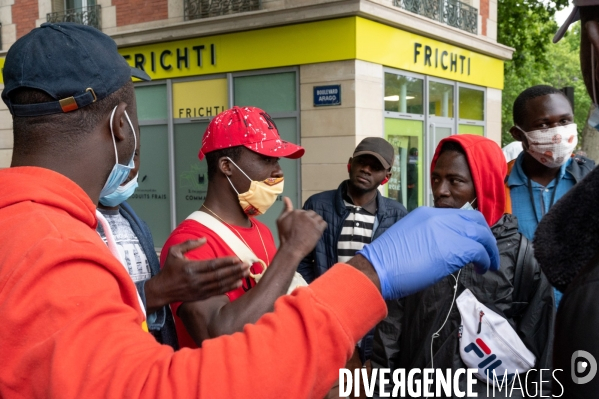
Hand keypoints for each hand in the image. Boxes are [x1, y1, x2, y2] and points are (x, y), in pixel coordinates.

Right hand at [144, 239, 249, 312]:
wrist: (162, 290)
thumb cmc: (169, 269)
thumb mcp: (174, 252)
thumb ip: (189, 244)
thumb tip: (204, 239)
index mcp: (190, 268)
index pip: (212, 265)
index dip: (225, 262)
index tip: (237, 259)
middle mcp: (196, 280)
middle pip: (219, 275)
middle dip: (235, 270)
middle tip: (247, 265)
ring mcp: (199, 290)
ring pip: (221, 284)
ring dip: (235, 278)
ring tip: (246, 272)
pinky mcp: (201, 297)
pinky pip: (218, 292)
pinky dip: (229, 288)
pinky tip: (238, 283)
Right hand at [276, 197, 326, 257]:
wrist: (291, 248)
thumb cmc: (284, 236)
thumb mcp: (281, 221)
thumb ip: (285, 209)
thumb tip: (286, 197)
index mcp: (296, 212)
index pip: (303, 212)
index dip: (302, 219)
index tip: (300, 226)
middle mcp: (305, 215)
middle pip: (312, 213)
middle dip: (310, 219)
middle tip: (306, 229)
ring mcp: (312, 221)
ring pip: (318, 217)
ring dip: (316, 223)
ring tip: (312, 230)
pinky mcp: (318, 228)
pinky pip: (324, 223)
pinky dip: (321, 227)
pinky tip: (317, 232)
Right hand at [357, 207, 498, 299]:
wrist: (378, 268)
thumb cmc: (387, 260)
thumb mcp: (408, 238)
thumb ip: (427, 236)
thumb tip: (442, 248)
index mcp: (426, 214)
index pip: (458, 215)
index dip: (471, 228)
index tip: (475, 240)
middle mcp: (438, 217)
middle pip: (474, 219)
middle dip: (485, 235)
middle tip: (487, 250)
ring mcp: (446, 231)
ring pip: (481, 234)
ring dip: (489, 249)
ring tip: (488, 262)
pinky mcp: (453, 248)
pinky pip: (479, 251)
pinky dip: (485, 260)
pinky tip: (482, 268)